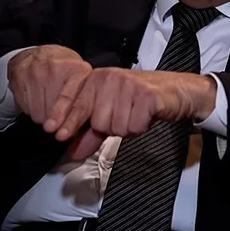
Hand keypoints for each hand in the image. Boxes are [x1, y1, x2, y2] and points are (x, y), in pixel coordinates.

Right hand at [7, 44, 91, 129]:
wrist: (43, 54)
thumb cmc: (67, 73)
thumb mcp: (83, 83)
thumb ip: (85, 104)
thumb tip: (80, 136)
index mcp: (78, 70)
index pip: (69, 98)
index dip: (65, 118)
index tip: (59, 134)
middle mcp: (55, 67)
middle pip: (51, 111)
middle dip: (55, 120)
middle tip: (57, 111)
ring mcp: (35, 70)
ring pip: (37, 113)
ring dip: (42, 115)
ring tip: (47, 99)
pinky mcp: (19, 75)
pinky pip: (25, 107)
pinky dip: (30, 108)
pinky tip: (36, 96)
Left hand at [51, 67, 216, 159]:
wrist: (176, 91)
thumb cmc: (139, 101)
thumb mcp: (111, 115)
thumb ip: (90, 133)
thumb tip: (72, 152)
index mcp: (96, 80)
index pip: (76, 103)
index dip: (64, 119)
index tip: (53, 132)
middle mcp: (109, 78)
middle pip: (98, 122)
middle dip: (111, 127)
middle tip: (125, 115)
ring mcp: (127, 84)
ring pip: (115, 127)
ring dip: (127, 128)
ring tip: (136, 114)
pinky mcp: (146, 95)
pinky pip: (134, 126)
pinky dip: (140, 127)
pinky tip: (146, 115)